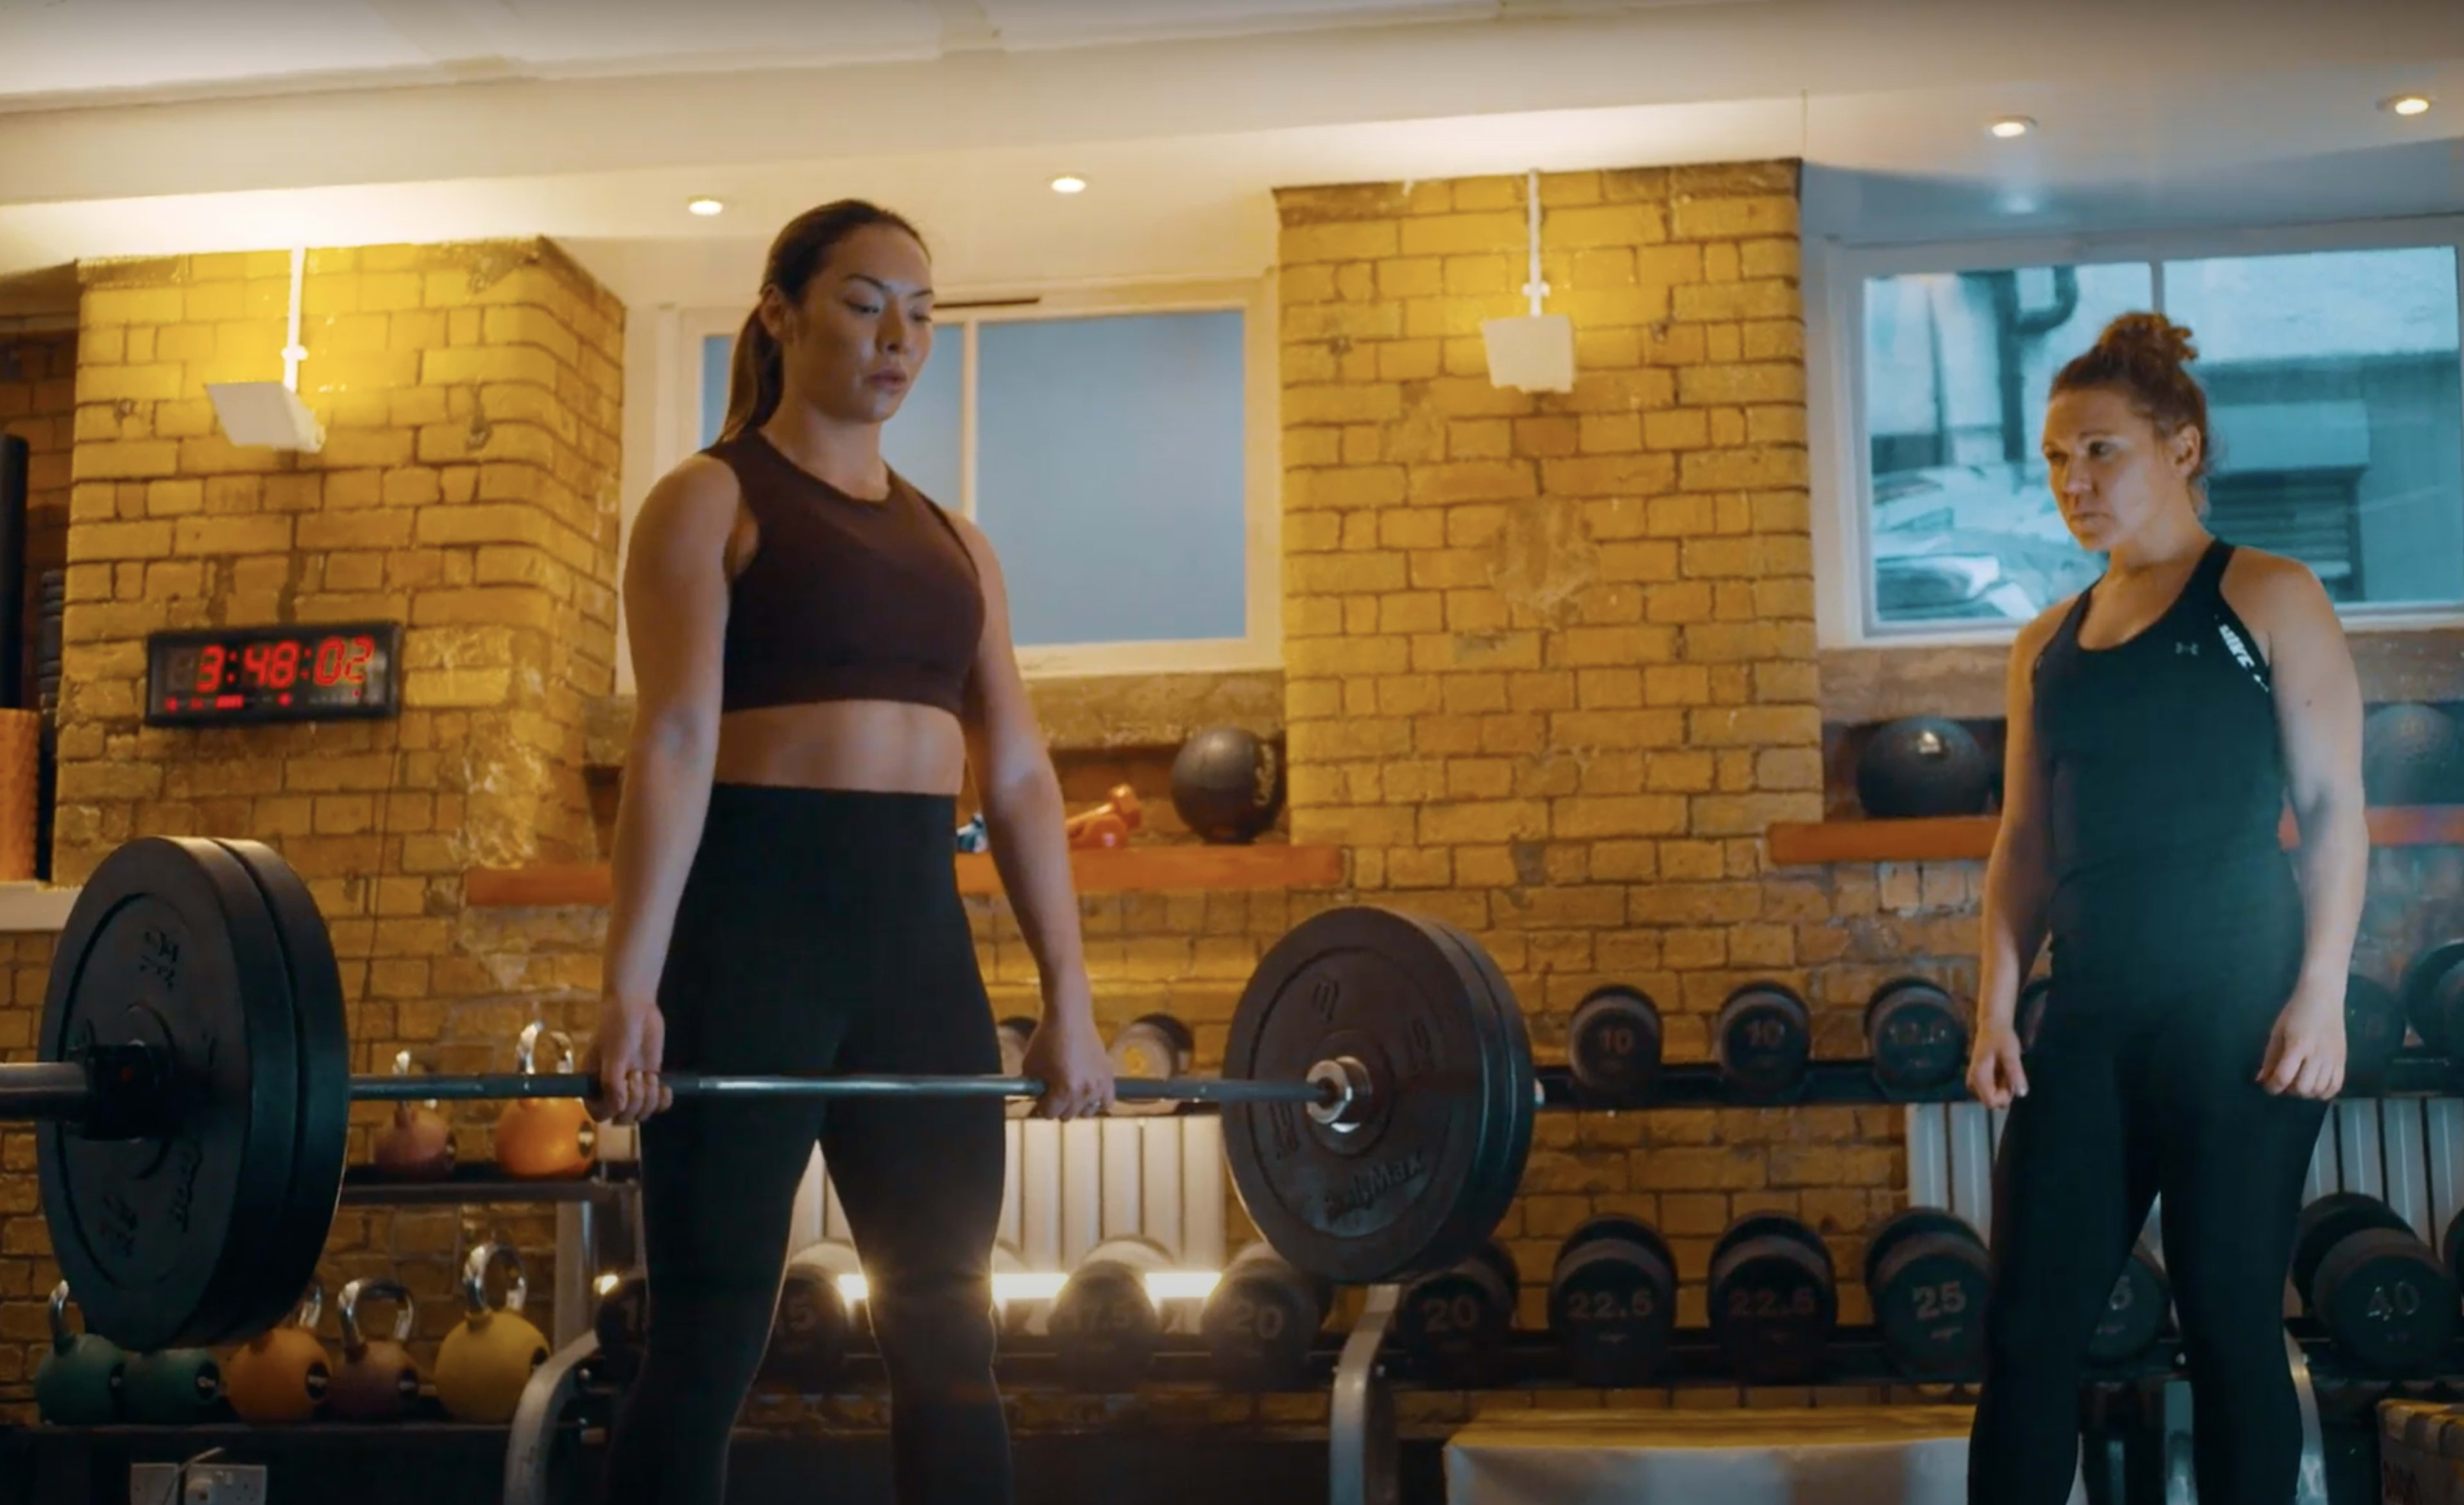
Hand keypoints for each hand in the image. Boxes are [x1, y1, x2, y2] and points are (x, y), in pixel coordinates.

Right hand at [583, 997, 672, 1125]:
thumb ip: (612, 1082)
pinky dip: (663, 1100)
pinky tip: (664, 1086)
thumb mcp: (613, 1055)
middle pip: (624, 1118)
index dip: (613, 1109)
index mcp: (593, 1086)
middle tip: (637, 1074)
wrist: (634, 1008)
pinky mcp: (649, 1082)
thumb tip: (618, 1109)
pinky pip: (658, 1104)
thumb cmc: (617, 1028)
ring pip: (643, 1113)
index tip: (623, 1086)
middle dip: (635, 1102)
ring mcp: (631, 1088)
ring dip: (649, 1098)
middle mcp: (611, 1091)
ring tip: (648, 1074)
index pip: (600, 1114)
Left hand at [1020, 1014, 1115, 1119]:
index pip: (1049, 1114)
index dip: (1040, 1104)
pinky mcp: (1108, 1075)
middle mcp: (1085, 1091)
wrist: (1069, 1017)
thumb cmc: (1046, 1039)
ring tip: (1070, 1090)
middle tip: (1052, 1090)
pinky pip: (1106, 1101)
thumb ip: (1032, 1088)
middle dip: (1057, 1105)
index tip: (1039, 1094)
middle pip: (1067, 1115)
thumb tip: (1036, 1100)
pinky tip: (1087, 1092)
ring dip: (1076, 1105)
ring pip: (1087, 1111)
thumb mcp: (1030, 1066)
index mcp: (1065, 1090)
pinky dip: (1097, 1100)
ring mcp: (1099, 1084)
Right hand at [1967, 1021, 2029, 1109]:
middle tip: (2008, 1072)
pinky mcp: (1977, 1082)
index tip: (2010, 1080)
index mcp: (1978, 1078)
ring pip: (1992, 1098)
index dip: (2005, 1096)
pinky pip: (1991, 1092)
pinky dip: (1999, 1085)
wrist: (1992, 1027)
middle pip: (1992, 1102)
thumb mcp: (2011, 1054)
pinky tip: (2001, 1072)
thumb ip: (2015, 1073)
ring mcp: (1973, 1083)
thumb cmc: (2002, 1038)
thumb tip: (2022, 1094)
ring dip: (2003, 1088)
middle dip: (2004, 1092)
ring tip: (2005, 1070)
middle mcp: (1972, 1083)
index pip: (1991, 1102)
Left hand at [2259, 976, 2346, 1099]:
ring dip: (2306, 1092)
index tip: (2268, 1086)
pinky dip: (2324, 1091)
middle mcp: (2317, 1055)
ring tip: (2299, 1081)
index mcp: (2298, 1045)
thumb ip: (2270, 1058)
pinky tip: (2315, 1085)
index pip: (2284, 1077)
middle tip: (2285, 1080)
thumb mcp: (2277, 1032)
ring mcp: (2333, 1058)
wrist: (2323, 998)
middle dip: (2290, 1090)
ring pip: (2320, 1090)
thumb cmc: (2295, 1012)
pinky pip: (2336, 1086)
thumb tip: (2261, 1080)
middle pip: (2304, 1088)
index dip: (2273, 1087)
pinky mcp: (2343, 1059)